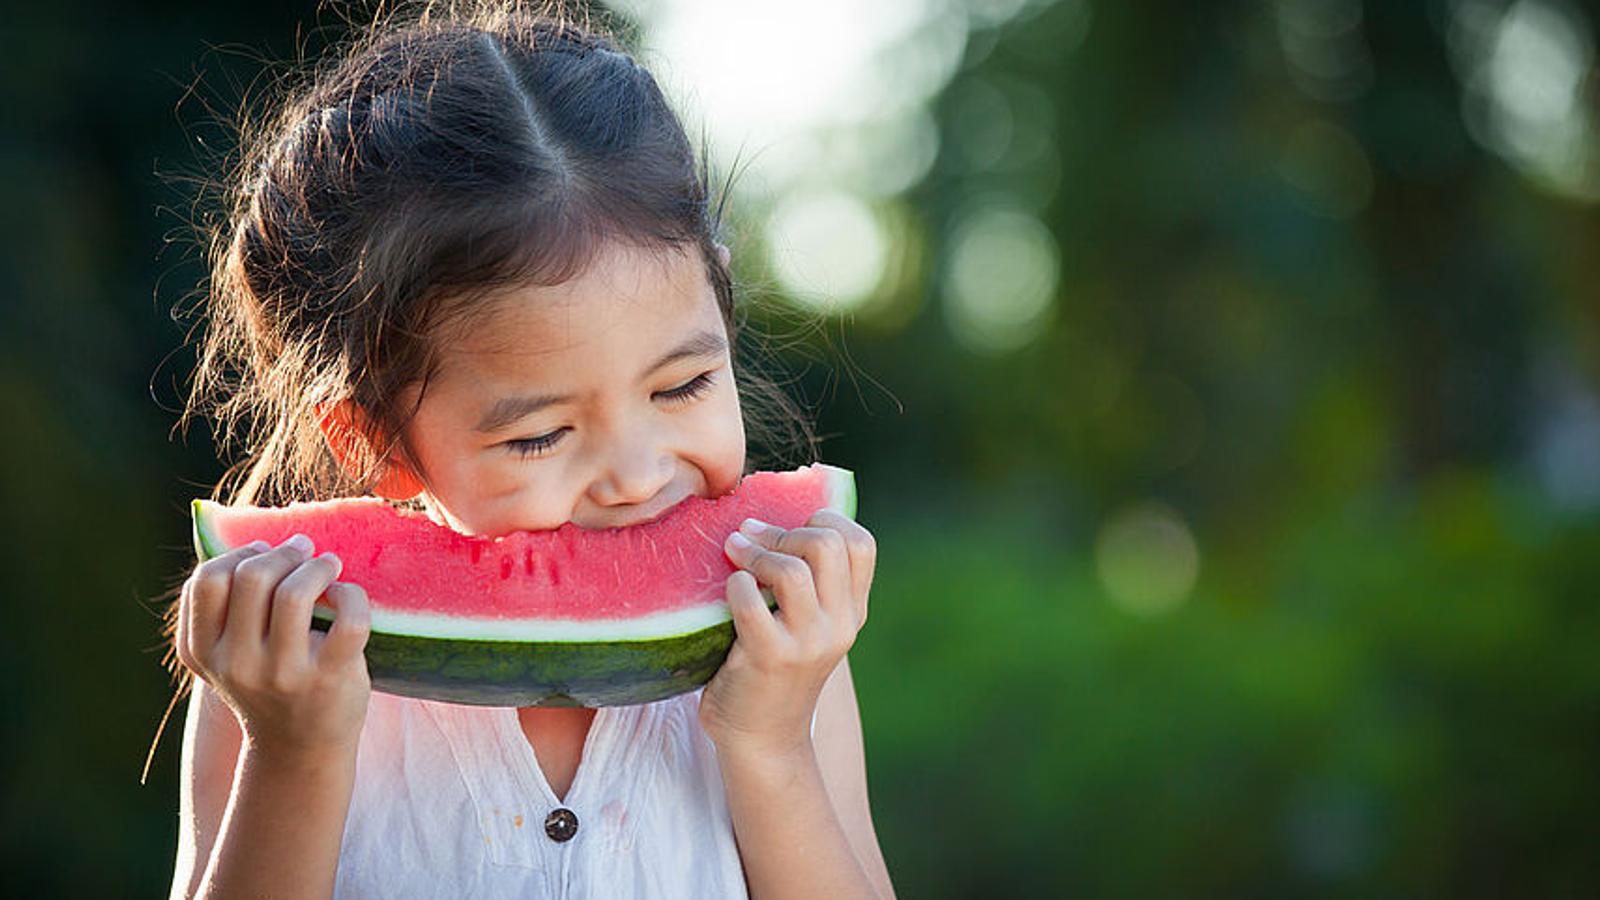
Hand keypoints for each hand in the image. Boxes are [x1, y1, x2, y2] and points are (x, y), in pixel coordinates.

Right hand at [173, 535, 372, 757]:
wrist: (299, 748)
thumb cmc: (267, 683)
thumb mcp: (229, 653)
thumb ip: (225, 607)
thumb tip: (254, 539)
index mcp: (205, 652)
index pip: (206, 581)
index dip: (239, 554)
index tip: (263, 553)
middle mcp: (239, 665)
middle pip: (252, 577)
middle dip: (283, 553)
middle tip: (303, 551)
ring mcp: (284, 674)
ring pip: (295, 593)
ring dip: (318, 566)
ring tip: (328, 564)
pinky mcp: (330, 679)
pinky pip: (349, 618)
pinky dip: (351, 594)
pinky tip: (347, 596)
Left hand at [698, 509, 875, 757]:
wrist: (762, 740)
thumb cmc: (772, 670)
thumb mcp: (806, 625)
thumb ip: (806, 582)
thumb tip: (767, 517)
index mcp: (852, 611)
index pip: (861, 543)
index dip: (824, 520)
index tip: (789, 528)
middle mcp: (840, 625)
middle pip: (828, 544)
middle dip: (783, 530)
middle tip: (752, 539)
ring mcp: (808, 643)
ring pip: (793, 569)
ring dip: (755, 552)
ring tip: (734, 554)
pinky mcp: (770, 657)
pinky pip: (749, 599)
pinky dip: (734, 584)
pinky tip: (727, 592)